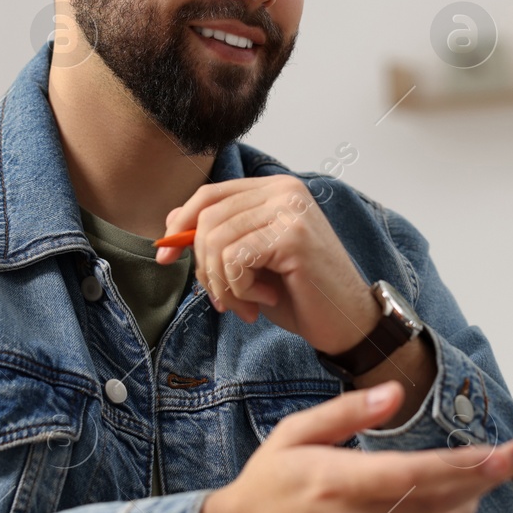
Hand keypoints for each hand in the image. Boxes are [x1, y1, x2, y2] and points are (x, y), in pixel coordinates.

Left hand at [156, 175, 377, 355]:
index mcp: (273, 190)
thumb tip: (171, 224)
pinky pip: (234, 259)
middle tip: (225, 299)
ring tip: (247, 305)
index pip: (209, 195)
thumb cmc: (300, 294)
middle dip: (204, 268)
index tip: (164, 258)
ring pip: (216, 241)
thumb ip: (218, 237)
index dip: (179, 225)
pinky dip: (240, 289)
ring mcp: (290, 210)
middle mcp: (284, 191)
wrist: (347, 322)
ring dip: (223, 284)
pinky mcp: (293, 236)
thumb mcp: (250, 262)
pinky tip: (265, 301)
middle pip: (207, 218)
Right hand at [193, 380, 512, 512]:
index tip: (508, 452)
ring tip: (469, 483)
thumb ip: (348, 412)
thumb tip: (395, 394)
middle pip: (440, 504)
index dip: (470, 465)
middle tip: (512, 458)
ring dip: (468, 508)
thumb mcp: (295, 434)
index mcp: (335, 484)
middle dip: (485, 479)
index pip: (418, 476)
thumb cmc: (265, 490)